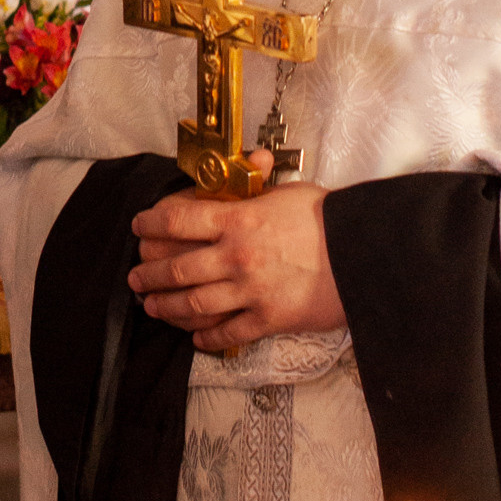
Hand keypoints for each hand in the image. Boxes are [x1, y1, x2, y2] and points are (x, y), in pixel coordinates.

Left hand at [127, 157, 343, 354]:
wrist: (365, 255)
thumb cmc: (330, 220)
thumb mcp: (287, 192)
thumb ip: (258, 185)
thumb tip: (251, 162)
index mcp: (238, 220)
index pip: (178, 219)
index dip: (151, 223)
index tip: (139, 227)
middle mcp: (236, 257)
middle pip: (176, 267)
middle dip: (149, 274)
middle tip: (135, 278)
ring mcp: (250, 291)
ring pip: (194, 304)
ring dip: (167, 307)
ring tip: (152, 307)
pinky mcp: (268, 320)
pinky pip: (228, 333)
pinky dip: (207, 337)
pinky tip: (196, 337)